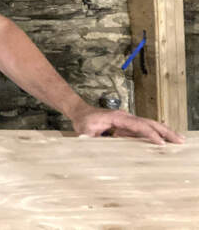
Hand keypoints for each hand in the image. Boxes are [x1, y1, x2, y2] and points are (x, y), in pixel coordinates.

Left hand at [70, 106, 184, 144]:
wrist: (80, 112)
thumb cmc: (83, 122)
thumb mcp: (85, 132)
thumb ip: (91, 140)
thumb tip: (98, 149)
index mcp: (117, 117)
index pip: (137, 125)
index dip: (149, 134)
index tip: (161, 142)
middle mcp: (125, 117)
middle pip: (148, 122)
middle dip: (165, 131)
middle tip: (180, 140)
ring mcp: (128, 120)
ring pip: (149, 125)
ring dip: (164, 132)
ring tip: (179, 140)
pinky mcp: (128, 125)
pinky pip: (144, 129)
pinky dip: (156, 133)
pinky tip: (165, 140)